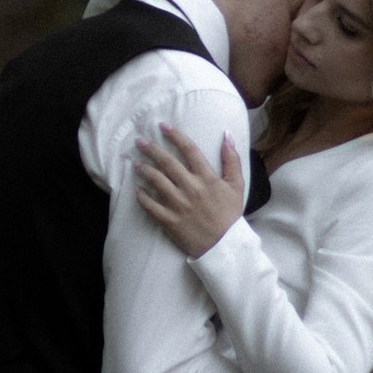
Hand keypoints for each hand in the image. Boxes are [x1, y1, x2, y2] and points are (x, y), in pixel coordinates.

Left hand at [134, 122, 244, 255]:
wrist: (224, 246)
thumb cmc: (230, 215)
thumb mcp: (237, 185)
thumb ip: (232, 159)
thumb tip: (226, 135)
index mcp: (207, 178)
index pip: (189, 150)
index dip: (175, 135)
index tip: (163, 126)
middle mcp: (191, 188)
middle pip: (167, 163)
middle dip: (151, 149)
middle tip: (139, 141)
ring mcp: (179, 205)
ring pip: (157, 182)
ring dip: (144, 170)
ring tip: (135, 163)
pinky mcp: (170, 221)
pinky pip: (151, 207)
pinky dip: (142, 197)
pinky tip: (137, 190)